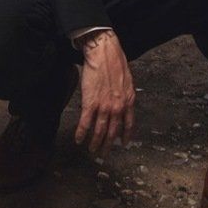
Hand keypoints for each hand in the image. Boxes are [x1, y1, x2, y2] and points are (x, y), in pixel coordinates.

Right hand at [75, 31, 134, 156]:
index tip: (123, 144)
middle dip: (108, 145)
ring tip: (92, 150)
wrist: (104, 54)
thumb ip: (125, 96)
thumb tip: (123, 104)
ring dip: (95, 143)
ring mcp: (104, 107)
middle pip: (113, 132)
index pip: (128, 124)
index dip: (125, 136)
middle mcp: (117, 107)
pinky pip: (85, 123)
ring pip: (99, 131)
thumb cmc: (115, 63)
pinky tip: (78, 139)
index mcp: (128, 101)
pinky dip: (81, 133)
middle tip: (104, 153)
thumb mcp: (127, 82)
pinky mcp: (90, 103)